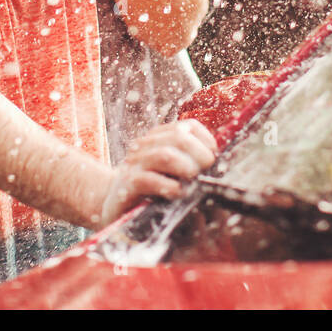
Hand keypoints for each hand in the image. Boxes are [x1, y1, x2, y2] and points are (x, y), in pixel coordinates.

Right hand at [98, 119, 217, 223]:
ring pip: (164, 154)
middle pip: (178, 137)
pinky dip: (167, 186)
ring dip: (185, 167)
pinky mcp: (126, 186)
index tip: (214, 158)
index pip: (188, 126)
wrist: (112, 203)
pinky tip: (177, 194)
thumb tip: (219, 166)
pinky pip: (147, 180)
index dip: (206, 140)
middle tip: (206, 171)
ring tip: (193, 181)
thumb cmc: (150, 189)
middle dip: (199, 154)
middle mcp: (145, 145)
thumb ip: (190, 163)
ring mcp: (134, 164)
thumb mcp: (170, 172)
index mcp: (158, 138)